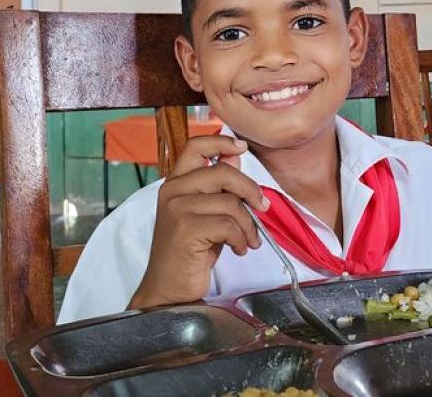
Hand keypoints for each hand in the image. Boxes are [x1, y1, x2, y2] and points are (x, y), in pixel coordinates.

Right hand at [129, 136, 268, 309]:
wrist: (169, 290)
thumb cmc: (189, 253)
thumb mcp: (206, 214)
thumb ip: (218, 187)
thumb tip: (235, 156)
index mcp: (175, 182)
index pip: (196, 146)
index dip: (221, 141)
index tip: (241, 146)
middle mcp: (172, 191)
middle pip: (224, 172)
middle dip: (251, 191)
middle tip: (262, 209)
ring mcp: (177, 208)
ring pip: (231, 202)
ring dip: (249, 225)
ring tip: (247, 240)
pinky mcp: (185, 228)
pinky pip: (229, 224)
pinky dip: (241, 239)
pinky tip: (238, 249)